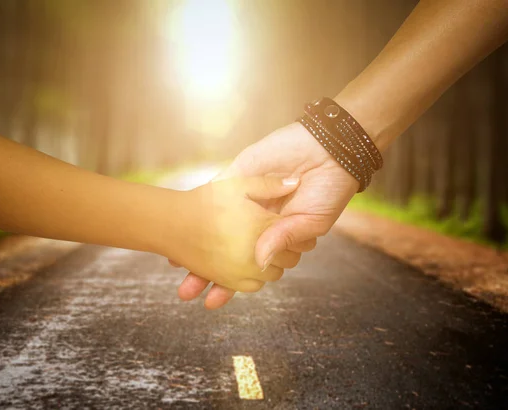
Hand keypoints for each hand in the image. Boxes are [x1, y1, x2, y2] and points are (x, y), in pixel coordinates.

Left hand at [177, 122, 358, 307]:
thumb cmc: (329, 191)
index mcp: (273, 236)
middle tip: (186, 290)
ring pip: (215, 224)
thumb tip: (260, 262)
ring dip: (196, 243)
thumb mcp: (310, 222)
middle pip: (224, 249)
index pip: (246, 264)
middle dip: (205, 270)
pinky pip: (216, 190)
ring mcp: (245, 197)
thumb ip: (284, 239)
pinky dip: (199, 206)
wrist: (332, 150)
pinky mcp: (239, 173)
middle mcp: (255, 219)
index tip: (210, 300)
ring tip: (176, 264)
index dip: (229, 283)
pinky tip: (181, 223)